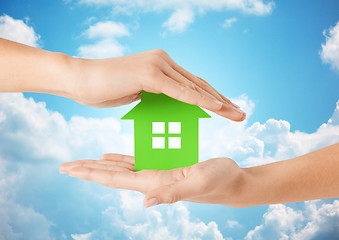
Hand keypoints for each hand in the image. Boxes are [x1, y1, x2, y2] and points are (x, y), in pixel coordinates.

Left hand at [59, 153, 246, 207]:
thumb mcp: (199, 182)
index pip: (115, 179)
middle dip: (87, 170)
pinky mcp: (164, 167)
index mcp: (154, 183)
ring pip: (120, 169)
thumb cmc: (220, 182)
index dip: (91, 174)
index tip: (69, 169)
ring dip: (99, 166)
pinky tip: (109, 156)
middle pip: (111, 175)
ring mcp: (156, 174)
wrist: (233, 182)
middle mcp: (150, 181)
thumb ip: (173, 194)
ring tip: (81, 162)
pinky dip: (119, 159)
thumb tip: (144, 203)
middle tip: (64, 165)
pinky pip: (136, 161)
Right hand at [71, 49, 244, 120]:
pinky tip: (217, 108)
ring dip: (218, 102)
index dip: (211, 97)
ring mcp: (158, 65)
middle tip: (241, 112)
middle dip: (222, 100)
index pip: (192, 84)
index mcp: (161, 66)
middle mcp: (164, 61)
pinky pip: (180, 91)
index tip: (227, 109)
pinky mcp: (150, 74)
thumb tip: (165, 104)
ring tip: (237, 113)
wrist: (79, 79)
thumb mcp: (136, 93)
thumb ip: (154, 95)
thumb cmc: (104, 87)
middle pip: (199, 84)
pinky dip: (200, 100)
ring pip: (194, 87)